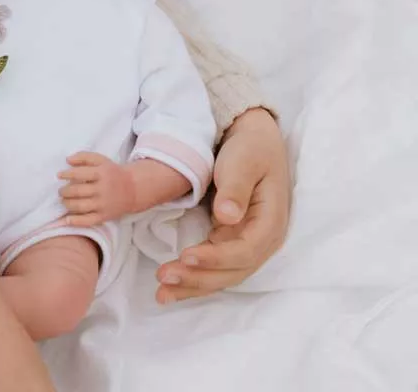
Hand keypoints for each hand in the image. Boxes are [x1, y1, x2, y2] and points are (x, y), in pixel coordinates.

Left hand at [58, 152, 134, 226]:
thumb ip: (84, 157)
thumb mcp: (101, 160)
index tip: (59, 175)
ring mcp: (103, 205)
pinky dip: (76, 221)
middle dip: (65, 191)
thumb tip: (67, 160)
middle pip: (78, 191)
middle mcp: (102, 190)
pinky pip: (88, 221)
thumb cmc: (112, 173)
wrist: (133, 189)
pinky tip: (67, 219)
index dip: (67, 174)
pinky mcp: (104, 217)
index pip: (80, 173)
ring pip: (80, 206)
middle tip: (61, 191)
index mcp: (101, 173)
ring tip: (64, 201)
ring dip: (67, 204)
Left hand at [156, 107, 290, 303]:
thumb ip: (236, 188)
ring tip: (162, 292)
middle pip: (231, 272)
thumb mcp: (244, 161)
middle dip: (198, 279)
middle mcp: (261, 241)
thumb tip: (228, 216)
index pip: (245, 252)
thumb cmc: (250, 149)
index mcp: (270, 223)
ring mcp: (245, 244)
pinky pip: (212, 267)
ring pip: (221, 276)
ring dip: (192, 286)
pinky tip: (171, 288)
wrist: (251, 138)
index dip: (216, 258)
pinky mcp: (229, 241)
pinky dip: (193, 279)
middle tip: (164, 278)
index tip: (187, 257)